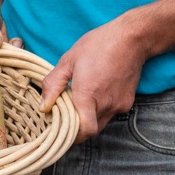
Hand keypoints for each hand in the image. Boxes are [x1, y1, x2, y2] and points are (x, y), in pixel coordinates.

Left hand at [39, 16, 148, 140]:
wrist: (131, 39)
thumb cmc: (98, 45)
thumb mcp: (68, 60)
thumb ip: (53, 84)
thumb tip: (44, 105)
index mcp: (88, 94)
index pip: (83, 131)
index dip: (71, 134)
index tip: (60, 126)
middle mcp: (105, 104)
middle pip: (90, 131)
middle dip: (77, 128)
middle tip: (66, 114)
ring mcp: (119, 105)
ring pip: (101, 123)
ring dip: (89, 118)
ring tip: (80, 101)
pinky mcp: (127, 102)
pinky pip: (111, 114)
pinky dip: (100, 110)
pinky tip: (96, 93)